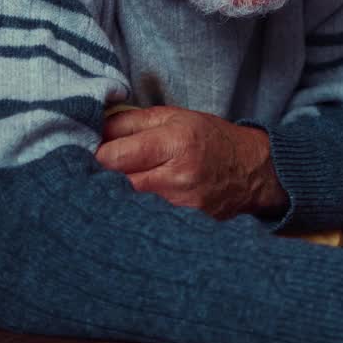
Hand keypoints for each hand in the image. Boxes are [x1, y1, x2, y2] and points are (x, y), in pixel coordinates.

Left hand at [94, 105, 287, 218]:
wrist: (254, 171)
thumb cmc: (211, 138)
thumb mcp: (174, 116)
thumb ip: (131, 122)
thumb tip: (95, 132)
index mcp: (175, 143)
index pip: (115, 157)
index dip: (96, 156)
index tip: (88, 153)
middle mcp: (178, 177)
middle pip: (117, 185)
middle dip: (102, 178)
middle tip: (93, 172)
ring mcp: (182, 206)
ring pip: (130, 205)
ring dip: (118, 196)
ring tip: (116, 185)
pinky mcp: (186, 225)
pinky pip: (148, 218)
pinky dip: (137, 211)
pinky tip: (136, 204)